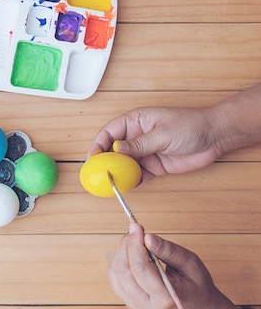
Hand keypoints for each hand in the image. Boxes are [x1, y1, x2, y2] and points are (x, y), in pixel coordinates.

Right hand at [86, 106, 220, 180]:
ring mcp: (145, 152)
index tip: (92, 158)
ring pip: (124, 164)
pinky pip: (138, 175)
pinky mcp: (155, 165)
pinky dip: (131, 182)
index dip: (98, 144)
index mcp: (136, 121)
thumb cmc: (191, 125)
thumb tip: (116, 149)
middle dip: (105, 161)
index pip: (110, 132)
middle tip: (98, 174)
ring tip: (110, 183)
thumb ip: (140, 144)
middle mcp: (137, 137)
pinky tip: (126, 187)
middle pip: (113, 149)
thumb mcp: (163, 133)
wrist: (215, 137)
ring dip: (117, 173)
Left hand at [108, 223, 242, 308]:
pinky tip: (132, 256)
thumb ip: (170, 251)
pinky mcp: (129, 303)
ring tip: (136, 243)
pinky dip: (119, 263)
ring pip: (115, 274)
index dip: (135, 244)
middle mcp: (147, 306)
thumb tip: (147, 237)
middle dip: (126, 245)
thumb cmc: (198, 288)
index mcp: (166, 298)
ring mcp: (136, 307)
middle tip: (135, 231)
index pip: (140, 269)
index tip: (136, 227)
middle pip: (123, 271)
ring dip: (121, 253)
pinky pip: (115, 279)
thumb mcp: (191, 265)